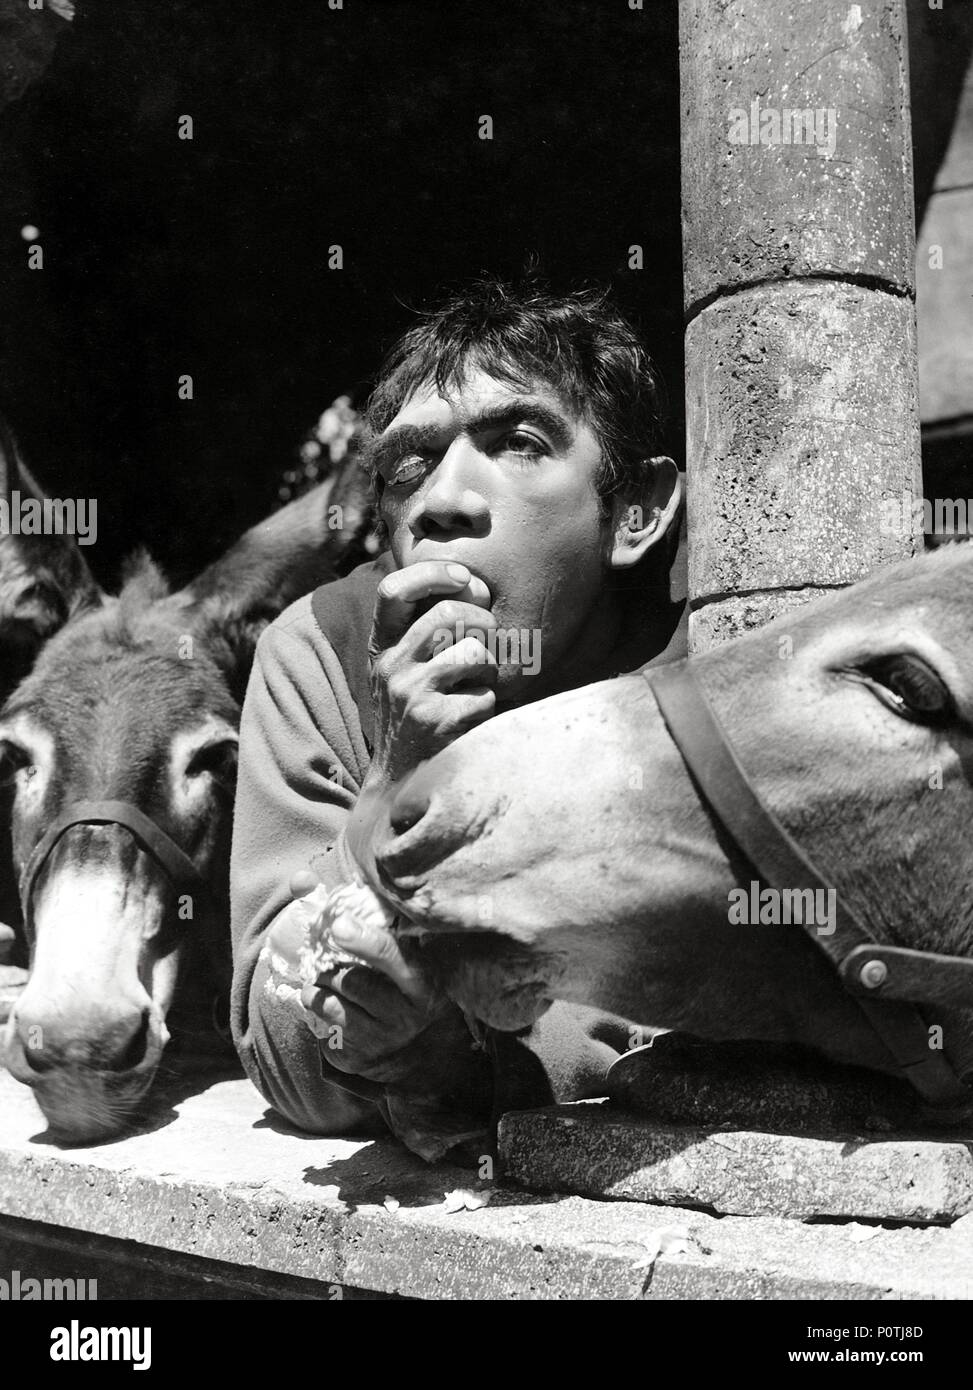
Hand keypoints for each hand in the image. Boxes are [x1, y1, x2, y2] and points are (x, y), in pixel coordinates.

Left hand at [298, 880, 465, 1085]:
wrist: (402, 1043)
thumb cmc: (387, 976)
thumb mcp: (381, 942)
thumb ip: (342, 907)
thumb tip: (301, 880)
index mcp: (423, 971)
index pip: (393, 953)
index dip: (366, 940)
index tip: (339, 925)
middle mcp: (410, 1006)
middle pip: (356, 980)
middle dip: (334, 965)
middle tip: (330, 952)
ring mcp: (386, 1033)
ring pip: (334, 998)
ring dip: (320, 983)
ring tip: (327, 977)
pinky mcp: (362, 1052)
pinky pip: (324, 1019)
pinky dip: (315, 1002)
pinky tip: (324, 999)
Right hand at [366, 560, 496, 786]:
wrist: (399, 784)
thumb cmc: (413, 718)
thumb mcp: (402, 671)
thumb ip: (426, 630)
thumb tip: (476, 586)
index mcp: (382, 648)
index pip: (393, 589)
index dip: (432, 573)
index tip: (464, 577)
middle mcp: (391, 667)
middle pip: (448, 614)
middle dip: (483, 621)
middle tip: (490, 639)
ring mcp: (411, 694)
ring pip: (473, 652)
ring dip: (488, 667)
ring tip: (477, 685)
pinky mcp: (436, 721)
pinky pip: (485, 694)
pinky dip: (488, 706)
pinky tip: (472, 720)